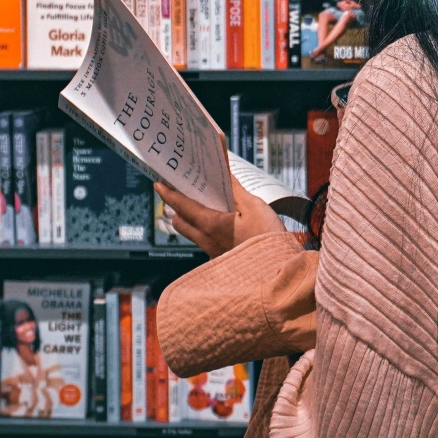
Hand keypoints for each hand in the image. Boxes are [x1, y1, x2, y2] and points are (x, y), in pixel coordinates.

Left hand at [154, 175, 285, 258]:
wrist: (280, 272)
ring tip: (196, 208)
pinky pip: (207, 244)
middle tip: (176, 195)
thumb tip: (223, 166)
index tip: (158, 184)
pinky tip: (218, 226)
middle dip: (176, 209)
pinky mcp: (225, 261)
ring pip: (194, 235)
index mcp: (211, 225)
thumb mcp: (253, 206)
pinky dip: (205, 232)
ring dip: (190, 221)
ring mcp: (215, 254)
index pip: (183, 207)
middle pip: (182, 224)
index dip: (169, 195)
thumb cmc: (266, 237)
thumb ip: (235, 187)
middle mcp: (208, 241)